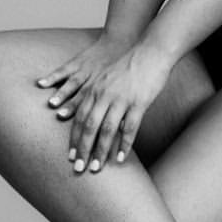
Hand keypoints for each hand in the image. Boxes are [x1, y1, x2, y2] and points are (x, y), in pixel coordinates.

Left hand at [37, 35, 171, 172]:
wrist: (151, 52)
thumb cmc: (130, 65)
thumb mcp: (108, 79)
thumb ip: (99, 96)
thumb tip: (94, 117)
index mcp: (95, 90)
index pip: (80, 118)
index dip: (74, 138)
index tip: (70, 156)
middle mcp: (104, 95)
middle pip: (89, 127)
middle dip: (83, 149)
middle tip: (78, 169)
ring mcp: (121, 99)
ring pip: (107, 130)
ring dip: (100, 151)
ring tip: (96, 168)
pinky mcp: (138, 102)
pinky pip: (129, 128)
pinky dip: (124, 144)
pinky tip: (120, 158)